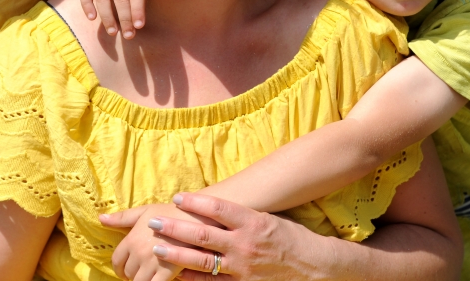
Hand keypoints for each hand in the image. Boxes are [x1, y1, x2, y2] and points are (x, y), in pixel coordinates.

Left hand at [100, 204, 195, 280]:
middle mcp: (139, 253)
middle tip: (139, 271)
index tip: (124, 269)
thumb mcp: (144, 211)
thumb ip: (121, 218)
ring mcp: (153, 264)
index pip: (116, 261)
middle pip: (128, 273)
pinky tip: (156, 280)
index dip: (119, 268)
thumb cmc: (169, 213)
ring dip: (141, 280)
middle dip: (131, 274)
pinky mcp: (167, 272)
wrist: (196, 218)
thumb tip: (101, 218)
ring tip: (147, 276)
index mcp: (131, 239)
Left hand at [150, 193, 330, 280]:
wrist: (316, 268)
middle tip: (154, 222)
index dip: (195, 201)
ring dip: (176, 253)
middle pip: (202, 233)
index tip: (177, 197)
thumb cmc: (292, 240)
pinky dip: (192, 278)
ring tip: (156, 247)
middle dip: (175, 227)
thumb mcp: (269, 220)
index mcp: (253, 222)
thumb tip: (214, 207)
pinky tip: (177, 274)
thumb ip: (242, 216)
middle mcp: (244, 244)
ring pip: (201, 260)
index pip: (218, 207)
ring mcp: (242, 267)